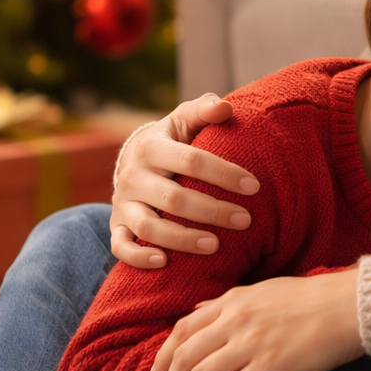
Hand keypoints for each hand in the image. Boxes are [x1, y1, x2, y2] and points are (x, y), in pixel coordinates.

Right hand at [108, 93, 260, 268]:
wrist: (133, 160)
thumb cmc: (172, 140)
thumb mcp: (185, 120)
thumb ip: (205, 109)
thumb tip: (225, 108)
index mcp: (152, 147)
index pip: (191, 161)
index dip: (224, 173)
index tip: (254, 186)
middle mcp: (133, 176)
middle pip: (174, 198)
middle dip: (212, 211)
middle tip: (245, 220)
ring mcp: (123, 203)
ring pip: (148, 227)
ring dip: (183, 239)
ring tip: (215, 245)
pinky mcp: (117, 226)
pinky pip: (120, 247)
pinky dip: (138, 257)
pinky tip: (164, 263)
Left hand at [148, 269, 363, 370]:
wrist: (351, 305)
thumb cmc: (314, 299)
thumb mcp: (263, 291)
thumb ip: (229, 304)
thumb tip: (198, 311)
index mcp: (233, 301)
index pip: (182, 331)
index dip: (163, 358)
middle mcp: (235, 320)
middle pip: (184, 359)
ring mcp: (252, 344)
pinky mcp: (271, 367)